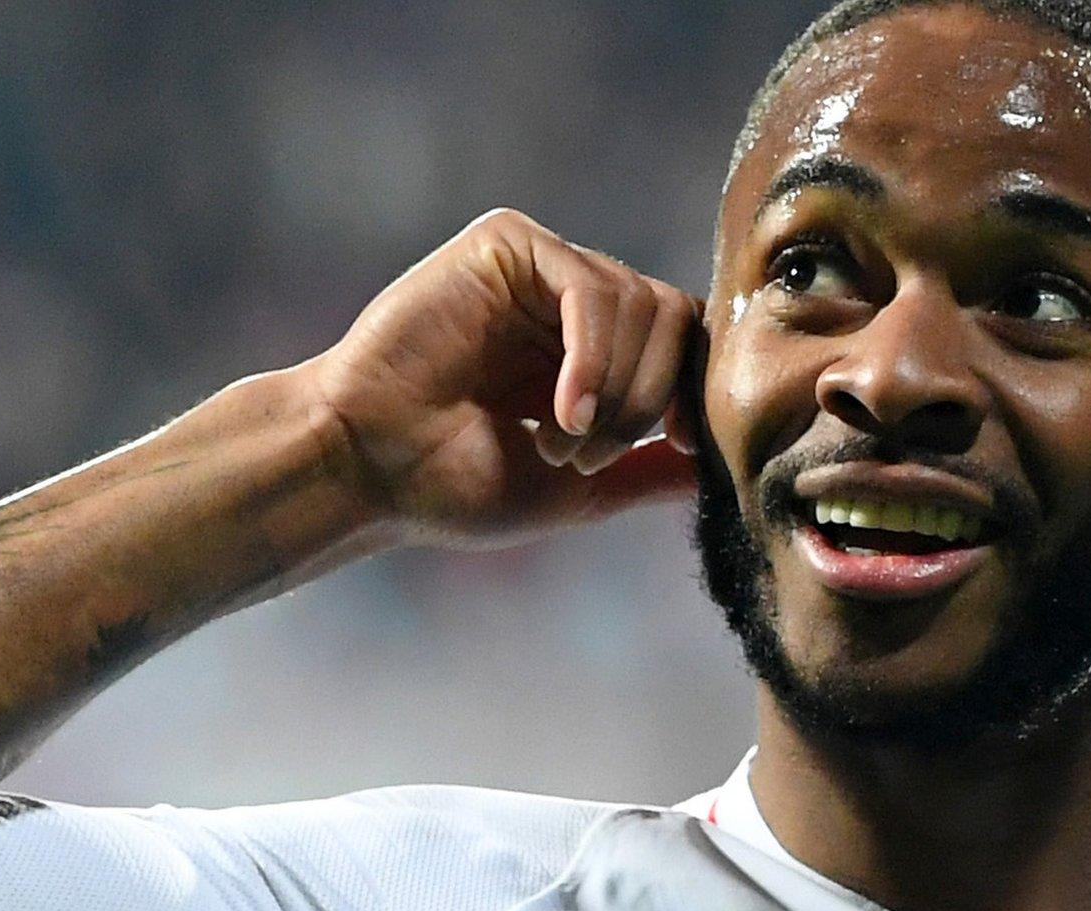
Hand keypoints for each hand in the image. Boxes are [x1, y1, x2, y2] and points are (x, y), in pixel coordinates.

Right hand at [307, 208, 701, 547]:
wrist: (370, 469)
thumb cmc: (456, 484)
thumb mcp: (583, 487)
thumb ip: (650, 470)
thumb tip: (720, 470)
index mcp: (594, 347)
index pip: (687, 340)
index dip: (696, 392)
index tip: (682, 446)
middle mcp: (572, 300)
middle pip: (676, 319)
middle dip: (650, 401)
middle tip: (589, 455)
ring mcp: (541, 267)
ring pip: (644, 306)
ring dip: (616, 391)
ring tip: (560, 441)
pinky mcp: (507, 244)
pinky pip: (593, 287)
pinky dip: (594, 358)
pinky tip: (561, 411)